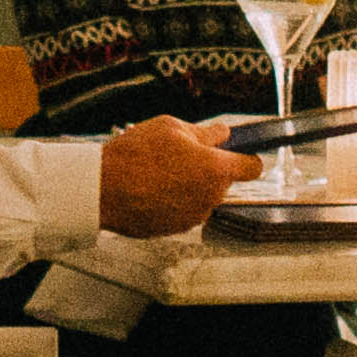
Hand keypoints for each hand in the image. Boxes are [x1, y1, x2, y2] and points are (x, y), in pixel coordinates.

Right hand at [95, 115, 243, 239]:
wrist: (103, 189)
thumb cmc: (136, 156)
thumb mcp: (172, 127)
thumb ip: (205, 132)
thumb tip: (221, 133)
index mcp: (216, 169)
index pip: (252, 167)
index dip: (246, 157)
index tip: (238, 153)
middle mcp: (211, 197)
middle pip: (222, 181)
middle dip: (207, 169)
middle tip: (180, 155)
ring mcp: (194, 216)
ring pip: (202, 196)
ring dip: (189, 185)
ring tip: (160, 172)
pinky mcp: (176, 229)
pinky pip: (183, 210)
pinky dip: (174, 201)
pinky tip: (152, 188)